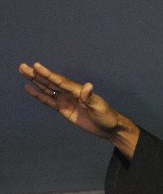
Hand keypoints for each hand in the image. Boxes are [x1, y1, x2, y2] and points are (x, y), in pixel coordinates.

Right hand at [19, 61, 138, 158]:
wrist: (108, 127)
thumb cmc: (106, 116)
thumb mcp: (99, 107)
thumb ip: (90, 97)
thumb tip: (87, 86)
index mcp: (78, 90)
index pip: (60, 81)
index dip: (48, 74)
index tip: (37, 66)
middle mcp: (70, 93)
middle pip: (50, 82)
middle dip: (37, 74)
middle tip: (23, 66)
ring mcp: (66, 100)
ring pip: (47, 89)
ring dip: (36, 81)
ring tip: (23, 72)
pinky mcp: (64, 109)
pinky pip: (49, 101)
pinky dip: (39, 95)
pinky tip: (30, 89)